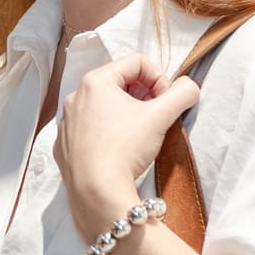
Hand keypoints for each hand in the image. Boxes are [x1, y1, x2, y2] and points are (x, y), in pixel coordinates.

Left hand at [53, 53, 201, 239]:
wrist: (96, 193)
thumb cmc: (125, 149)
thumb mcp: (160, 117)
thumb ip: (182, 94)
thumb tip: (190, 87)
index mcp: (95, 81)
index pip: (136, 62)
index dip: (159, 78)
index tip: (166, 102)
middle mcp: (75, 96)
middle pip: (119, 82)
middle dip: (143, 96)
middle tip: (156, 117)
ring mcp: (67, 122)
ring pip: (103, 106)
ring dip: (125, 114)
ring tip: (139, 135)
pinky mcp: (64, 145)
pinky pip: (90, 129)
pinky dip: (107, 133)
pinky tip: (118, 151)